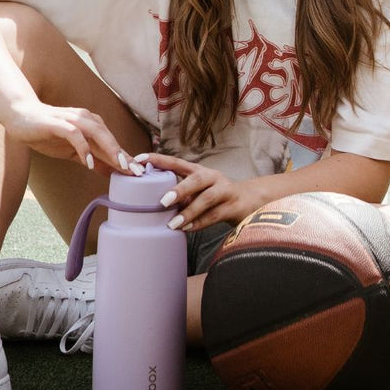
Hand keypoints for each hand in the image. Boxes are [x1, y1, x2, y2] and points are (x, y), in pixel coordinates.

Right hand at [6, 98, 140, 175]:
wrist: (20, 117)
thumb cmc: (48, 133)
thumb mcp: (72, 151)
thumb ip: (91, 159)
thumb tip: (109, 172)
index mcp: (92, 125)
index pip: (112, 143)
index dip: (126, 157)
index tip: (140, 173)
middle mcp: (87, 119)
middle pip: (110, 137)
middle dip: (124, 155)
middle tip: (136, 171)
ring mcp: (73, 119)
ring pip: (98, 133)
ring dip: (110, 149)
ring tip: (120, 165)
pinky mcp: (58, 123)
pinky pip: (75, 134)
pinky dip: (83, 148)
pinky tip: (88, 163)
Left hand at [136, 153, 269, 231]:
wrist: (250, 201)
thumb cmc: (216, 198)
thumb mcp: (198, 192)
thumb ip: (181, 196)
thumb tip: (154, 206)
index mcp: (200, 172)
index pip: (177, 163)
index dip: (159, 160)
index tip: (139, 159)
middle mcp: (213, 177)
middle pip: (196, 179)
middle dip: (179, 189)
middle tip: (163, 201)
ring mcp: (225, 191)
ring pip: (207, 198)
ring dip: (189, 211)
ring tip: (173, 223)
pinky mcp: (234, 206)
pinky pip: (215, 215)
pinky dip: (200, 222)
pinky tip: (187, 229)